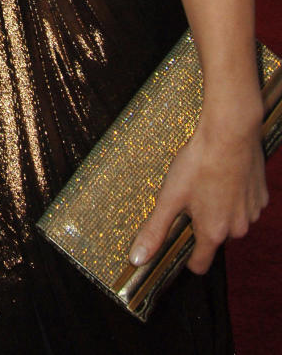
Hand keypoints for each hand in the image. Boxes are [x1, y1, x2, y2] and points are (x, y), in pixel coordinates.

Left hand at [129, 116, 266, 273]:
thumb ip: (155, 230)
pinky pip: (245, 203)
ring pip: (231, 220)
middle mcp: (237, 229)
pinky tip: (222, 176)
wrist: (229, 134)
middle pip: (215, 238)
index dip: (187, 258)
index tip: (179, 246)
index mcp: (213, 233)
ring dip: (219, 209)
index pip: (201, 264)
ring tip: (205, 183)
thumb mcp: (169, 197)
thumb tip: (138, 258)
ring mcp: (251, 212)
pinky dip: (234, 195)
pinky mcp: (261, 195)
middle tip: (189, 199)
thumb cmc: (200, 163)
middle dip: (202, 224)